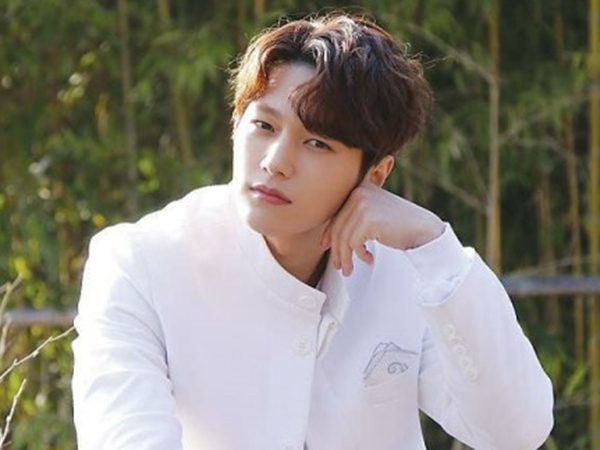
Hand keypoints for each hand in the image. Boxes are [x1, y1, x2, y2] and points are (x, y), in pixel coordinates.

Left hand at [320, 180, 444, 275]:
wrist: (423, 229)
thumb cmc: (399, 225)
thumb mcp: (373, 215)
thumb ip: (354, 219)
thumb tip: (328, 237)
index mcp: (359, 188)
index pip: (337, 214)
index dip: (329, 234)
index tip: (325, 247)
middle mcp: (359, 192)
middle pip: (338, 227)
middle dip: (336, 250)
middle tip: (339, 266)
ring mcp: (363, 204)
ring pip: (344, 238)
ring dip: (345, 258)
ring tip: (348, 270)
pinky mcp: (369, 219)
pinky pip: (354, 243)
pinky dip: (360, 255)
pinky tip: (369, 259)